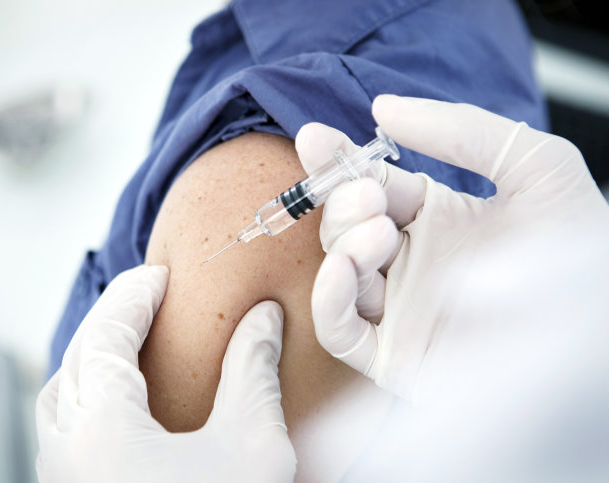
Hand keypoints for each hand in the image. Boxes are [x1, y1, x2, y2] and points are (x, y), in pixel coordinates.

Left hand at [36, 265, 295, 482]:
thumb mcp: (252, 446)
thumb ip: (253, 372)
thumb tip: (264, 317)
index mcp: (102, 429)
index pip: (107, 336)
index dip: (134, 296)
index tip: (161, 275)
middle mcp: (67, 451)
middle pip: (77, 358)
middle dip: (111, 319)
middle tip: (148, 298)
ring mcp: (63, 478)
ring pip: (60, 395)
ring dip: (91, 357)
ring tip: (131, 341)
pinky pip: (63, 428)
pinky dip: (87, 395)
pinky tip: (124, 403)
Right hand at [297, 95, 608, 400]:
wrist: (598, 327)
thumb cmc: (580, 249)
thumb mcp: (536, 167)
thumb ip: (462, 130)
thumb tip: (383, 107)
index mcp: (435, 217)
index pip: (371, 184)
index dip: (340, 160)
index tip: (316, 138)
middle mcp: (411, 261)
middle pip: (345, 225)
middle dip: (344, 203)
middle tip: (371, 195)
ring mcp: (400, 309)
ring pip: (339, 271)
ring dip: (345, 242)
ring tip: (380, 230)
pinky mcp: (393, 356)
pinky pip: (339, 331)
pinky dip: (329, 299)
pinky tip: (343, 269)